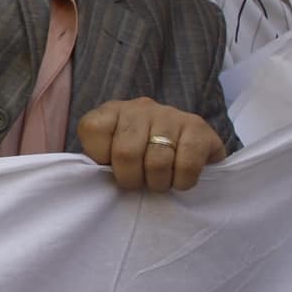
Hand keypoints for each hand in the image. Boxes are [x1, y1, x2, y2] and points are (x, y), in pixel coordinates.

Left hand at [77, 99, 224, 192]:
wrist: (188, 151)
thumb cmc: (140, 159)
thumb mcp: (110, 156)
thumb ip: (99, 161)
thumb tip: (96, 176)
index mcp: (111, 111)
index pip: (92, 129)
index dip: (101, 159)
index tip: (112, 167)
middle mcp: (140, 107)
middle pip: (126, 152)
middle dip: (131, 179)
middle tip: (140, 183)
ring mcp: (170, 114)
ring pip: (158, 162)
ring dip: (158, 183)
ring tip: (160, 182)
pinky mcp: (198, 127)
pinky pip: (187, 165)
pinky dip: (182, 182)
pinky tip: (180, 179)